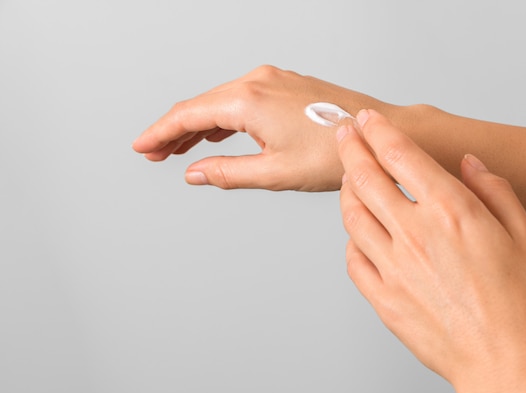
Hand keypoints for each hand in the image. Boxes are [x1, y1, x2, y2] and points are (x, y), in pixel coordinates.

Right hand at [132, 65, 398, 190]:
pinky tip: (216, 134)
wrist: (376, 136)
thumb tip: (194, 173)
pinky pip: (241, 99)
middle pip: (200, 105)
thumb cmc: (335, 154)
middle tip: (154, 154)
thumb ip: (229, 172)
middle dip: (174, 130)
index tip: (141, 147)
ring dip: (197, 125)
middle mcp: (257, 81)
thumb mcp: (275, 172)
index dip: (160, 133)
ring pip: (220, 101)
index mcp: (248, 100)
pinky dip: (223, 118)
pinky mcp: (285, 84)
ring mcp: (273, 79)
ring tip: (179, 150)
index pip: (189, 115)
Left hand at [337, 110, 525, 392]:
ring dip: (346, 191)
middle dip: (351, 150)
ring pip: (351, 216)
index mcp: (450, 212)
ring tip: (349, 180)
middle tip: (344, 135)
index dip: (379, 131)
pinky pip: (353, 258)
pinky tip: (359, 234)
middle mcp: (413, 234)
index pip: (401, 156)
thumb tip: (469, 165)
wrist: (505, 362)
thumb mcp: (525, 235)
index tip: (368, 120)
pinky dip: (352, 239)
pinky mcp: (382, 297)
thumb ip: (493, 191)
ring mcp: (392, 267)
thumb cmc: (522, 304)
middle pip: (365, 179)